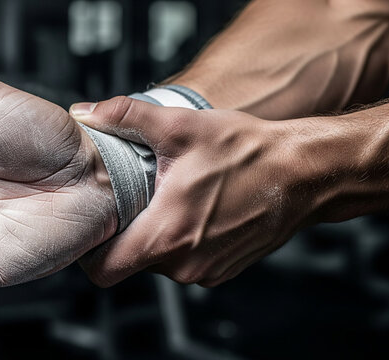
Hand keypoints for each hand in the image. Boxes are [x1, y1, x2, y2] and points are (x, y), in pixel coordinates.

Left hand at [72, 97, 307, 286]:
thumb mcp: (181, 126)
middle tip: (136, 198)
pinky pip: (183, 263)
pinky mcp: (221, 270)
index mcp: (166, 235)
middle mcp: (183, 264)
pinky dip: (181, 242)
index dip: (90, 250)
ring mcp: (205, 271)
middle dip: (126, 233)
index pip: (103, 268)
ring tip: (169, 200)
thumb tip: (85, 112)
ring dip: (156, 236)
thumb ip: (126, 117)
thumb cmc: (246, 152)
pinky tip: (194, 210)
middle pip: (129, 261)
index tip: (97, 223)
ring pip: (157, 263)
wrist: (303, 174)